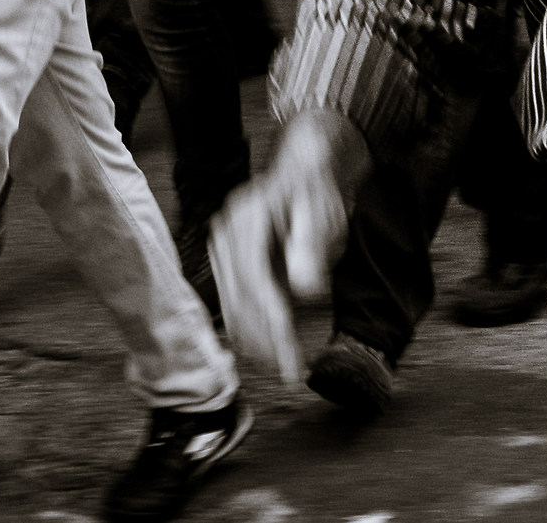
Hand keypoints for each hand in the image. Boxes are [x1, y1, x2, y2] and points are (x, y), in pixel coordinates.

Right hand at [207, 108, 367, 382]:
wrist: (305, 176)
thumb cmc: (316, 193)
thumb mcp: (323, 213)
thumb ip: (313, 246)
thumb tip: (303, 286)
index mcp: (246, 219)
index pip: (256, 283)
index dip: (272, 325)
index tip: (289, 358)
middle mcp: (226, 236)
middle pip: (241, 301)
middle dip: (266, 340)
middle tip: (293, 371)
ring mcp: (223, 251)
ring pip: (235, 309)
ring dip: (258, 340)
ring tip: (286, 366)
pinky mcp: (228, 265)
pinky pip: (236, 305)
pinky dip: (254, 329)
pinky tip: (273, 348)